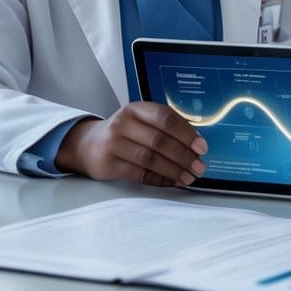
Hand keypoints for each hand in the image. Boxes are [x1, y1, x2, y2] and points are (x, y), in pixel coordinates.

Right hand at [57, 102, 207, 186]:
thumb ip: (164, 128)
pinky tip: (171, 182)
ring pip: (150, 159)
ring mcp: (113, 144)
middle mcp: (123, 123)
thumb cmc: (123, 133)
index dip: (186, 132)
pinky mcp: (108, 164)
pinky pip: (139, 174)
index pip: (165, 117)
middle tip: (199, 166)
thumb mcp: (140, 121)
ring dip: (174, 170)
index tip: (202, 146)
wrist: (88, 145)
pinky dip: (159, 180)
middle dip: (184, 156)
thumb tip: (196, 145)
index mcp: (136, 109)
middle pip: (159, 140)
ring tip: (188, 177)